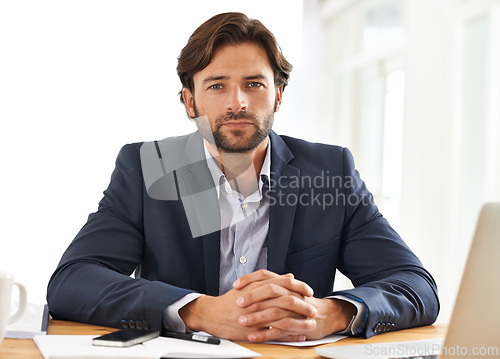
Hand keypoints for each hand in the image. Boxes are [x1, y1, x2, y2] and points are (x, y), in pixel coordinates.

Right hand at [179, 270, 316, 340]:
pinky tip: (299, 334)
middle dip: (302, 304)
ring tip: (310, 321)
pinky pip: (274, 333)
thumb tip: (290, 276)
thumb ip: (270, 280)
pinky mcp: (254, 330)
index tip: (309, 290)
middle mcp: (257, 300)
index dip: (298, 287)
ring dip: (298, 320)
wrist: (212, 315)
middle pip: (285, 300)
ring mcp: (256, 316)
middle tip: (313, 307)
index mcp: (257, 287)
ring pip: (282, 317)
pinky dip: (289, 334)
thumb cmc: (231, 301)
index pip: (283, 284)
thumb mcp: (250, 285)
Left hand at [234, 270, 356, 341]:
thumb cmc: (302, 303)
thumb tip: (250, 283)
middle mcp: (290, 294)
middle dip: (252, 297)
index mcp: (285, 284)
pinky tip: (253, 336)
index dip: (250, 279)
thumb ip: (271, 286)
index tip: (236, 285)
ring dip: (256, 317)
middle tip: (238, 303)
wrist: (326, 315)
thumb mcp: (287, 291)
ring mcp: (294, 310)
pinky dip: (265, 333)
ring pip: (274, 311)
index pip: (266, 276)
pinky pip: (279, 330)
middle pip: (270, 291)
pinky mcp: (297, 326)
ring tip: (242, 321)